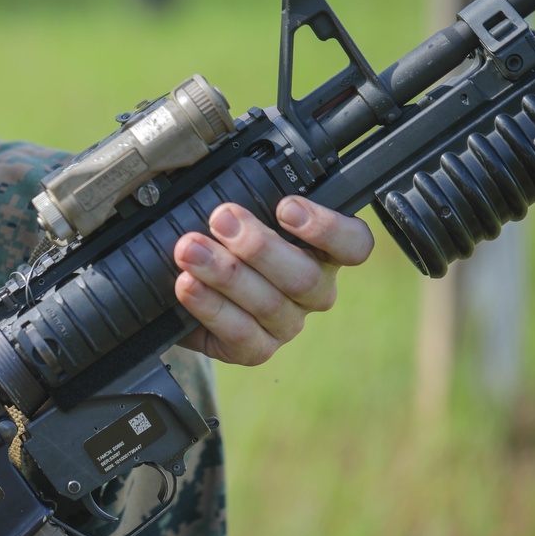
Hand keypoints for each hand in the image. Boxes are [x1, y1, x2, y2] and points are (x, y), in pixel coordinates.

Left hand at [173, 195, 373, 365]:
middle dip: (258, 245)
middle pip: (304, 276)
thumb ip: (247, 201)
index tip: (286, 207)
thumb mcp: (237, 218)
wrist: (181, 293)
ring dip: (224, 272)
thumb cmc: (219, 245)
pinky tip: (188, 286)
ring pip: (269, 303)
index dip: (328, 228)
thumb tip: (227, 185)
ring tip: (189, 250)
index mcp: (321, 251)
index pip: (353, 244)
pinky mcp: (256, 350)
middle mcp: (312, 291)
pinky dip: (211, 306)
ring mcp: (286, 324)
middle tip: (221, 219)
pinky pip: (241, 332)